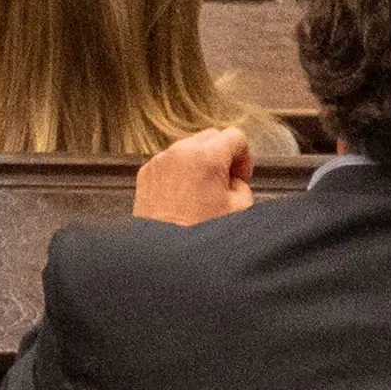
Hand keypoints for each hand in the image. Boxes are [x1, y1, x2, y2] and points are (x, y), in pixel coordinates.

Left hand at [132, 125, 254, 225]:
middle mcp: (181, 152)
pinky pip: (168, 163)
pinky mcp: (146, 173)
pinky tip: (182, 198)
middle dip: (221, 158)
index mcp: (208, 157)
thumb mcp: (240, 209)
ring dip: (198, 165)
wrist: (164, 252)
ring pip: (188, 149)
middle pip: (211, 138)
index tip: (241, 176)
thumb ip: (243, 185)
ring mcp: (161, 161)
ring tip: (201, 194)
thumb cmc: (198, 232)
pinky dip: (178, 174)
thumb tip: (234, 180)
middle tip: (223, 185)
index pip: (236, 137)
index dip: (244, 157)